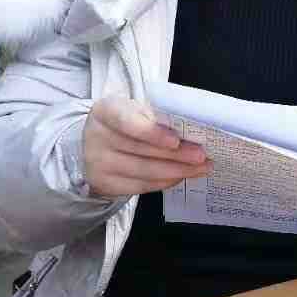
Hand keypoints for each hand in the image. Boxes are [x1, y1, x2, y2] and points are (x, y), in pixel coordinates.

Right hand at [82, 96, 210, 197]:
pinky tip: (182, 175)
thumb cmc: (125, 122)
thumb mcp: (135, 110)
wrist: (93, 143)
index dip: (153, 133)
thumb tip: (192, 130)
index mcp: (106, 111)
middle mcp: (98, 137)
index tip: (176, 140)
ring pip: (146, 171)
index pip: (127, 122)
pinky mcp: (107, 184)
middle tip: (202, 155)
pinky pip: (143, 186)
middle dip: (177, 154)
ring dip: (178, 170)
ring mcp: (100, 164)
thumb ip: (157, 117)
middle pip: (143, 150)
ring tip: (201, 167)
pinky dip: (167, 181)